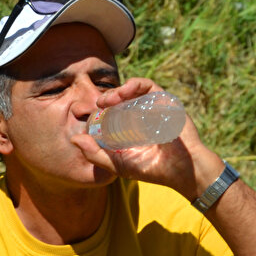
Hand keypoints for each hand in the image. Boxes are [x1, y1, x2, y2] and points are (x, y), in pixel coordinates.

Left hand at [69, 77, 220, 201]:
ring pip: (130, 90)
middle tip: (97, 104)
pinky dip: (133, 85)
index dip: (94, 111)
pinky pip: (146, 86)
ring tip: (107, 100)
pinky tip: (123, 94)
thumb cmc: (150, 169)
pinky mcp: (163, 100)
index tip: (83, 112)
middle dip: (104, 99)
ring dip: (116, 91)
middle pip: (116, 100)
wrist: (181, 170)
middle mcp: (136, 115)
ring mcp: (150, 107)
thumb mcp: (117, 164)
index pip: (105, 113)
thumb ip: (95, 154)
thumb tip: (74, 139)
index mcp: (124, 128)